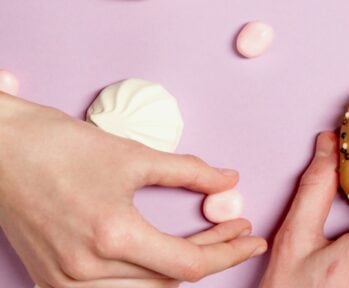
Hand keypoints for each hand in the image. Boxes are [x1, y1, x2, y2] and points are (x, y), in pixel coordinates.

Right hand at [0, 93, 266, 287]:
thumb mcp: (133, 154)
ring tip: (208, 242)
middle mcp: (87, 271)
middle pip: (170, 280)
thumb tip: (228, 180)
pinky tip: (162, 258)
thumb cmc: (61, 146)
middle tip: (235, 230)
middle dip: (212, 254)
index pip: (188, 263)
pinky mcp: (52, 280)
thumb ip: (189, 171)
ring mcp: (65, 282)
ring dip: (179, 270)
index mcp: (112, 237)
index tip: (252, 237)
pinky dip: (144, 280)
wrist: (2, 150)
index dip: (229, 252)